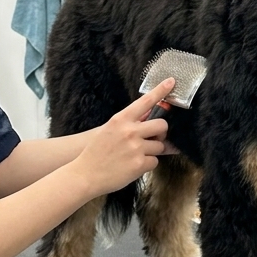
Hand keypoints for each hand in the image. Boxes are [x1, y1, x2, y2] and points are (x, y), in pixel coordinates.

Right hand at [73, 79, 174, 195]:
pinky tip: (133, 166)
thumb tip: (146, 114)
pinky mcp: (140, 165)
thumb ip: (128, 122)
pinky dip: (147, 165)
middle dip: (161, 133)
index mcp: (120, 120)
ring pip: (160, 146)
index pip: (145, 101)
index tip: (171, 82)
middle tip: (154, 138)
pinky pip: (154, 162)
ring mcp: (136, 148)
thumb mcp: (108, 130)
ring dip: (152, 151)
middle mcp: (130, 132)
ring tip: (135, 156)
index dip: (160, 90)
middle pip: (161, 125)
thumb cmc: (96, 153)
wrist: (85, 175)